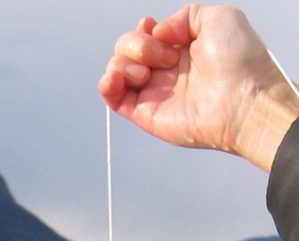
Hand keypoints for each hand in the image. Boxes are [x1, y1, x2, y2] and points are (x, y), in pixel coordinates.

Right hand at [98, 4, 298, 170]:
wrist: (243, 101)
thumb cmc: (240, 64)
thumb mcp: (219, 17)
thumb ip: (184, 16)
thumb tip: (157, 31)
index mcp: (180, 49)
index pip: (146, 35)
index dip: (143, 30)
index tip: (155, 31)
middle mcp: (164, 71)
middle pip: (126, 49)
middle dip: (138, 45)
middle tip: (167, 57)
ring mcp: (152, 92)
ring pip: (116, 70)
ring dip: (124, 62)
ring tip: (149, 71)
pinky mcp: (143, 113)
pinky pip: (112, 97)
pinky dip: (107, 83)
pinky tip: (117, 77)